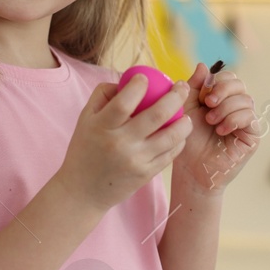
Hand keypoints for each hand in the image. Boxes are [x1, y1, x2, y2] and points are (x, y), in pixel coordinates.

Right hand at [55, 73, 192, 212]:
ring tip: (186, 114)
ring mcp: (136, 160)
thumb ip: (103, 95)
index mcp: (102, 127)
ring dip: (184, 121)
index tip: (145, 77)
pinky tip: (179, 133)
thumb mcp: (85, 119)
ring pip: (171, 136)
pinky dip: (179, 140)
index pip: (124, 102)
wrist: (83, 191)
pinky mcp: (147, 174)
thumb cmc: (85, 149)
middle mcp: (120, 143)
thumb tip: (128, 79)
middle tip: (182, 86)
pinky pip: (171, 153)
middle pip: (156, 115)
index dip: (138, 85)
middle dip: (175, 96)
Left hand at [171, 63, 259, 193]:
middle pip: (240, 84)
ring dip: (225, 108)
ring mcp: (247, 121)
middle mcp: (237, 107)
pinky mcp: (253, 135)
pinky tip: (220, 130)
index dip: (216, 81)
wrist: (191, 169)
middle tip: (208, 103)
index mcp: (223, 98)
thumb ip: (193, 86)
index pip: (229, 77)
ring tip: (211, 121)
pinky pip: (250, 117)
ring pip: (246, 99)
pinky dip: (233, 119)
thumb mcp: (186, 108)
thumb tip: (203, 65)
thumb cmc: (187, 140)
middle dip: (223, 90)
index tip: (201, 96)